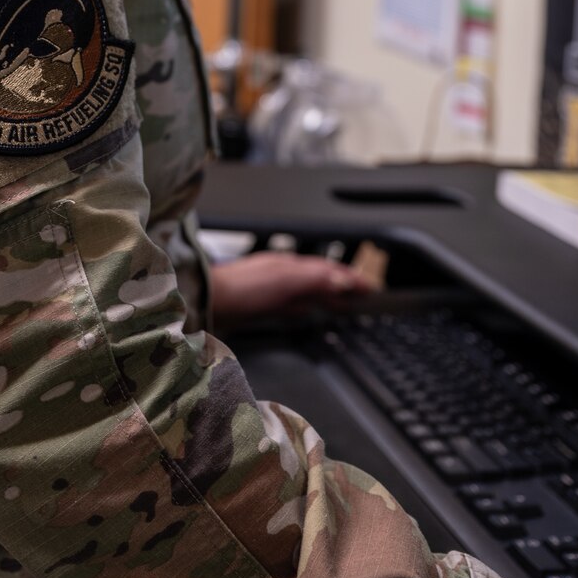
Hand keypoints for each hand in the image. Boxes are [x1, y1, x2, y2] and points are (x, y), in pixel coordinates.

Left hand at [209, 251, 376, 329]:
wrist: (206, 301)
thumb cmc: (242, 288)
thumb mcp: (287, 281)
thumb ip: (317, 279)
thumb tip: (346, 279)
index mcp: (292, 264)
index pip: (330, 268)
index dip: (352, 278)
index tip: (371, 288)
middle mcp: (282, 273)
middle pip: (320, 279)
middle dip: (342, 286)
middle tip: (363, 298)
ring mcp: (269, 289)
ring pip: (306, 292)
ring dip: (326, 297)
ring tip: (342, 305)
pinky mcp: (257, 306)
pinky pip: (289, 305)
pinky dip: (304, 308)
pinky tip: (304, 313)